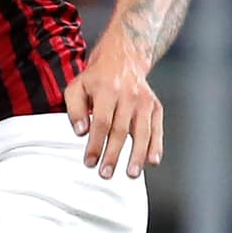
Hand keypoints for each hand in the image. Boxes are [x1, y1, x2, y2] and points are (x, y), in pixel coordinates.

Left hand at [64, 45, 163, 179]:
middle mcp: (128, 95)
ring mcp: (144, 101)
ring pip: (141, 132)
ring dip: (136, 155)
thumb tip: (80, 132)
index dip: (95, 144)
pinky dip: (156, 146)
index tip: (89, 161)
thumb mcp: (76, 87)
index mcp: (106, 90)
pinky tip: (152, 161)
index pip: (101, 123)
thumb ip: (75, 109)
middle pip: (120, 130)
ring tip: (131, 173)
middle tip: (106, 173)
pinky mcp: (155, 106)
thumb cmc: (96, 78)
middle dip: (113, 155)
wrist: (123, 59)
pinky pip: (157, 129)